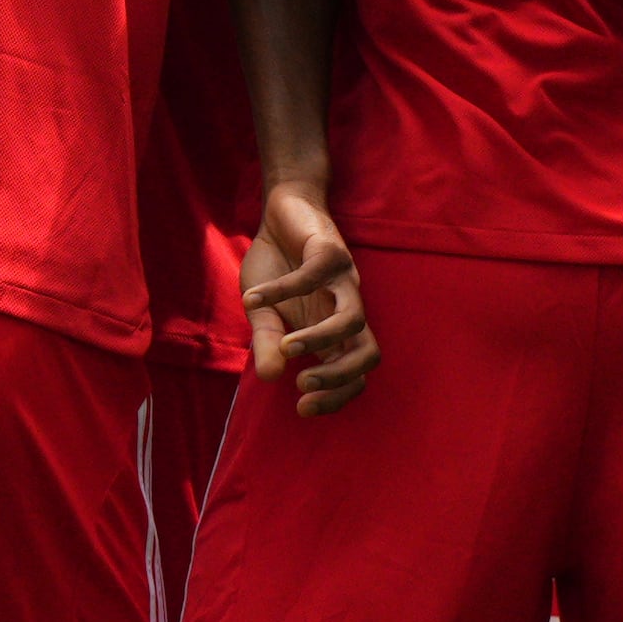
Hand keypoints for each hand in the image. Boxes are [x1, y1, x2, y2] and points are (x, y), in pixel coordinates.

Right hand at [244, 186, 377, 412]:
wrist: (282, 213)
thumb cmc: (277, 268)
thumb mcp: (264, 312)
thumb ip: (267, 343)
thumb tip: (269, 378)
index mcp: (335, 332)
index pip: (356, 375)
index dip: (338, 396)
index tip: (303, 409)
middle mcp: (346, 309)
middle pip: (370, 354)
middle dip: (341, 377)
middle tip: (304, 386)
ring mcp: (344, 280)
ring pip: (353, 318)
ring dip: (319, 339)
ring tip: (286, 347)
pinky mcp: (329, 251)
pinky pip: (313, 276)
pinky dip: (281, 291)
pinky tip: (253, 299)